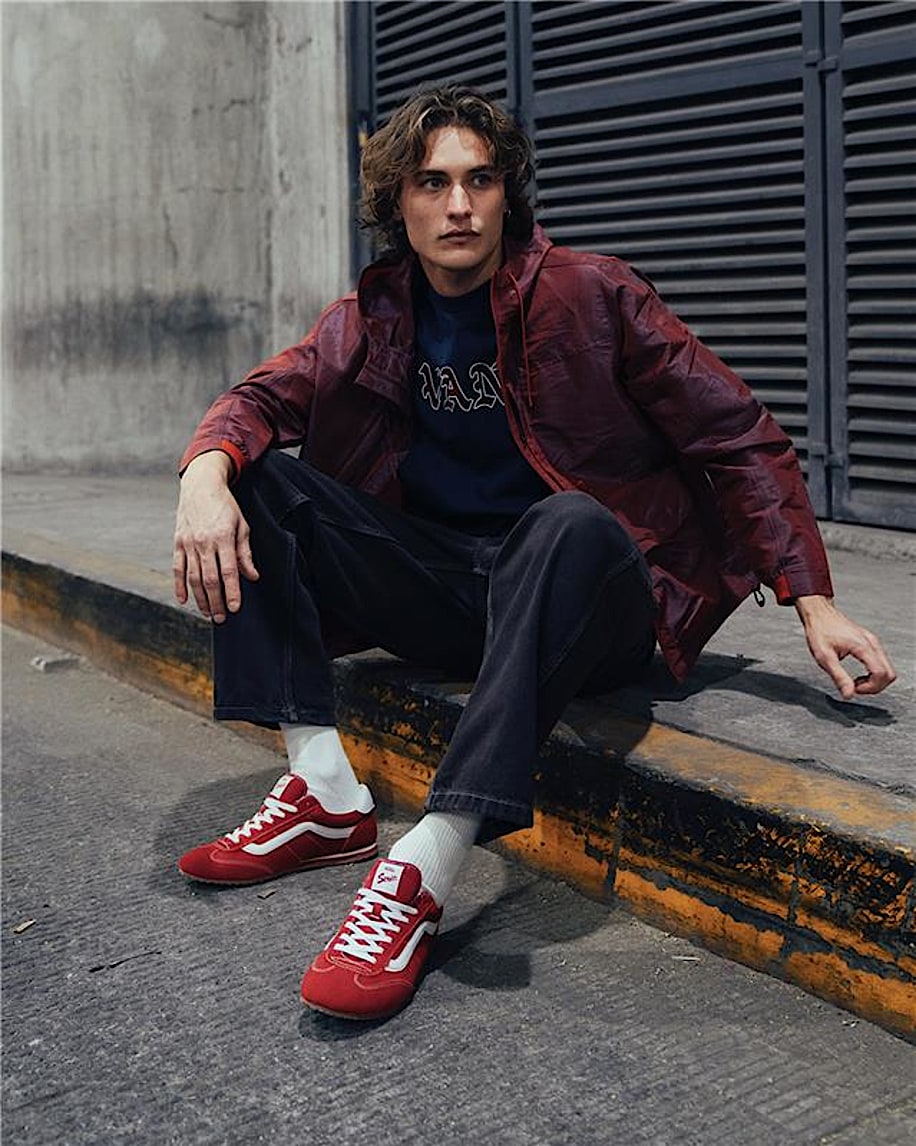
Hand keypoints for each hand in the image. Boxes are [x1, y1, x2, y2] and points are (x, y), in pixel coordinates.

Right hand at [173, 451, 258, 621]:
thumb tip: (252, 576)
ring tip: (208, 613)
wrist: (200, 485)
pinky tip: (184, 600)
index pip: (228, 571)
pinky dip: (179, 586)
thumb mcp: (242, 525)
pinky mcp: (178, 543)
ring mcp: (188, 543)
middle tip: (222, 619)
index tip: (235, 608)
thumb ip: (245, 552)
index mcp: (223, 537)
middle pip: (209, 579)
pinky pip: (177, 569)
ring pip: (193, 578)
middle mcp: (204, 542)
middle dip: (216, 602)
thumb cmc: (225, 506)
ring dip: (200, 599)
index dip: (232, 592)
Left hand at [794, 595, 895, 699]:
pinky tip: (859, 675)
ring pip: (887, 669)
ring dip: (874, 681)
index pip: (881, 674)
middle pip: (889, 674)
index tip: (853, 688)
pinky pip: (881, 663)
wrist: (818, 613)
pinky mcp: (870, 643)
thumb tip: (848, 695)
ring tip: (855, 682)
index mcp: (863, 646)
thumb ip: (838, 677)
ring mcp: (873, 642)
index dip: (870, 688)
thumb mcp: (824, 657)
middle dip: (875, 687)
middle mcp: (872, 643)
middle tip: (855, 687)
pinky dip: (873, 674)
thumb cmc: (819, 631)